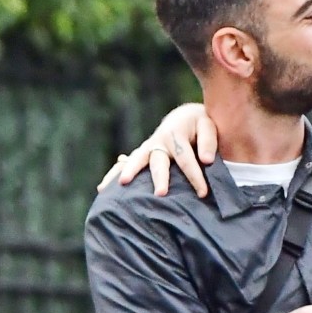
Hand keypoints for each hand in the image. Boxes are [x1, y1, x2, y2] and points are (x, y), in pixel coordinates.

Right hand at [95, 103, 217, 197]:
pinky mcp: (142, 155)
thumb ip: (208, 141)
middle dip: (160, 178)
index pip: (186, 159)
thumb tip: (207, 160)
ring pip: (137, 160)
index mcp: (176, 134)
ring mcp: (148, 149)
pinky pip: (125, 165)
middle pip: (158, 161)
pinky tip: (102, 189)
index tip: (203, 193)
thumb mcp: (208, 126)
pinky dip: (114, 174)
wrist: (185, 118)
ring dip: (130, 173)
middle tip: (160, 194)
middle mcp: (158, 142)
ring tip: (123, 185)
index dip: (195, 177)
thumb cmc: (200, 125)